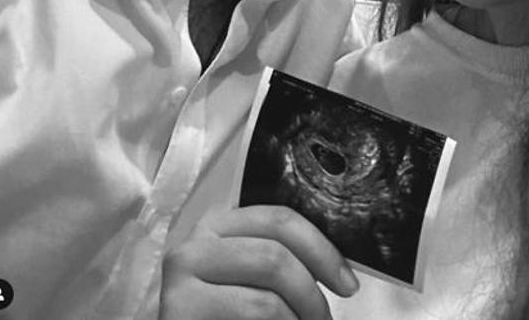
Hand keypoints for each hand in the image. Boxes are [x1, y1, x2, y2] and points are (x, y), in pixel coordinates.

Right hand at [159, 205, 359, 319]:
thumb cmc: (215, 314)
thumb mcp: (242, 277)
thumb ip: (273, 261)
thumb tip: (336, 270)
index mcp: (217, 226)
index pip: (280, 219)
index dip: (322, 249)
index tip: (348, 282)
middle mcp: (195, 244)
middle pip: (277, 254)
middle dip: (314, 292)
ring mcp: (182, 279)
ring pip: (267, 292)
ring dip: (300, 317)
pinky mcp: (180, 312)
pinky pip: (253, 315)